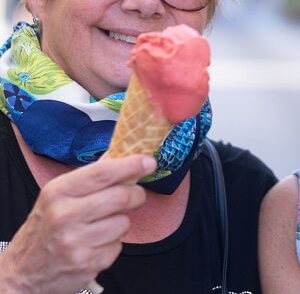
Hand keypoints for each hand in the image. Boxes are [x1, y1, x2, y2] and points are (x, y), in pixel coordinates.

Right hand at [0, 154, 155, 293]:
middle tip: (135, 195)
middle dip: (136, 195)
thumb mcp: (59, 195)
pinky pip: (118, 246)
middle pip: (121, 196)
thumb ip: (91, 176)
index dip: (131, 165)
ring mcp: (75, 241)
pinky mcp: (87, 263)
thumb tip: (122, 154)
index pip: (103, 173)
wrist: (24, 272)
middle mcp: (64, 215)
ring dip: (121, 222)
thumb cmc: (46, 226)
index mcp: (58, 191)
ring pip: (123, 222)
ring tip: (103, 225)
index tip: (149, 162)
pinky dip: (113, 243)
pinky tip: (95, 244)